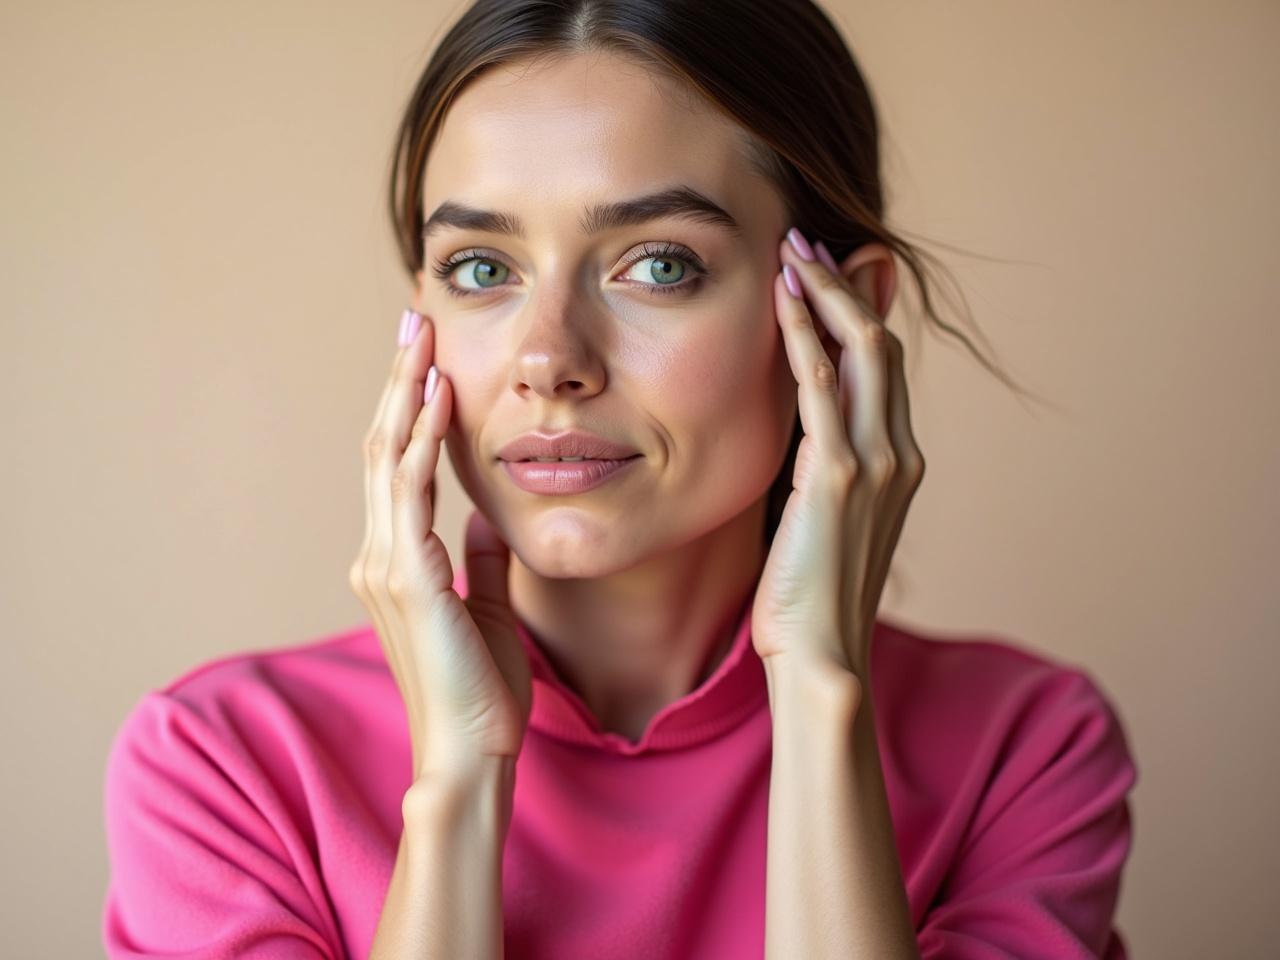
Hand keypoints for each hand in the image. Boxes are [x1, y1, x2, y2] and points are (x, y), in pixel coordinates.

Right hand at [348, 309, 531, 781]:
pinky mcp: (409, 578)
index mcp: (398, 560)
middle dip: (398, 380)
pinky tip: (438, 396)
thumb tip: (486, 520)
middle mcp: (380, 554)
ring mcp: (387, 564)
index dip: (408, 409)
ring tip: (420, 336)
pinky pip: (412, 493)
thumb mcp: (486, 608)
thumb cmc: (480, 690)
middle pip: (383, 446)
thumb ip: (481, 562)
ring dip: (405, 391)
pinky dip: (422, 439)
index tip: (426, 358)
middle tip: (414, 320)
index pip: (397, 467)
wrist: (469, 752)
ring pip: (389, 456)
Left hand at [751, 233, 925, 687]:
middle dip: (844, 285)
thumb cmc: (811, 597)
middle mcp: (899, 453)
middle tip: (805, 241)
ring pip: (863, 351)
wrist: (822, 658)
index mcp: (898, 462)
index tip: (820, 270)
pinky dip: (807, 336)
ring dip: (827, 293)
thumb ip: (824, 468)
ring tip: (793, 249)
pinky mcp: (840, 477)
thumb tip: (804, 432)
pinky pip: (825, 387)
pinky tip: (783, 299)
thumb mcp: (825, 520)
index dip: (855, 310)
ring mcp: (877, 464)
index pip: (883, 364)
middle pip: (881, 343)